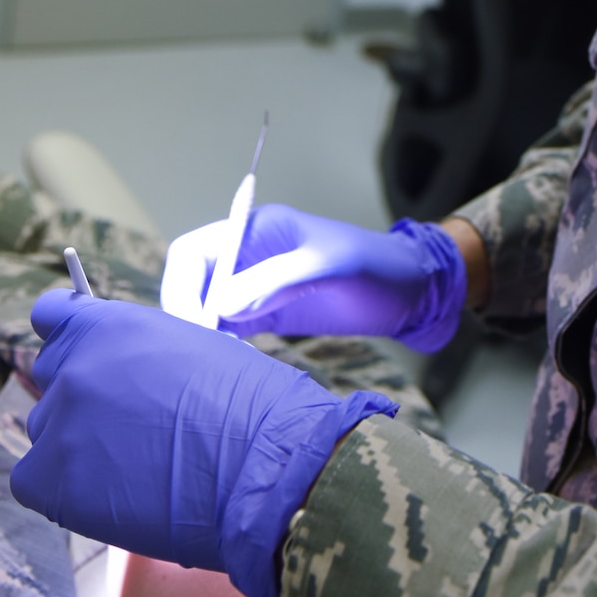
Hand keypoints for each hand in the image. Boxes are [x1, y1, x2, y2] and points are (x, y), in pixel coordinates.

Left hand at [9, 288, 395, 596]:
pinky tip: (110, 496)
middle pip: (51, 381)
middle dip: (82, 401)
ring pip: (47, 433)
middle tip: (129, 431)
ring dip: (78, 449)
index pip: (51, 318)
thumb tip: (121, 374)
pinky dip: (63, 490)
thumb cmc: (251, 410)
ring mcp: (58, 424)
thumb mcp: (192, 349)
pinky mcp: (50, 481)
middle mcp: (75, 367)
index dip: (69, 342)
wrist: (263, 470)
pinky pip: (33, 482)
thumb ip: (138, 353)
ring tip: (136, 470)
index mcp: (109, 325)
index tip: (84, 361)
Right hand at [164, 205, 464, 352]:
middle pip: (191, 282)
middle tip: (195, 354)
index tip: (194, 324)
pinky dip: (218, 345)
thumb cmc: (378, 267)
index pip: (193, 252)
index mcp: (256, 230)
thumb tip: (221, 304)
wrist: (414, 292)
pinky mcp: (266, 314)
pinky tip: (226, 367)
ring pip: (204, 307)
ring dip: (199, 333)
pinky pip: (226, 327)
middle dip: (185, 313)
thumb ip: (278, 280)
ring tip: (208, 365)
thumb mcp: (331, 266)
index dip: (182, 286)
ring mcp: (255, 286)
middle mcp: (248, 256)